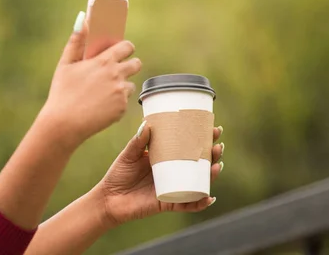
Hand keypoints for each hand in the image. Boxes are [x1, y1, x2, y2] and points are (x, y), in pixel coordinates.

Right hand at [38, 13, 141, 148]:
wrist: (64, 123)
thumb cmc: (62, 92)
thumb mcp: (66, 64)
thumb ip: (76, 41)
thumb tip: (82, 19)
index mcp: (104, 61)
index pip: (127, 46)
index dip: (125, 48)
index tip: (120, 50)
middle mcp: (117, 75)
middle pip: (136, 63)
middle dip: (129, 64)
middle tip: (117, 70)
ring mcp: (121, 93)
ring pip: (130, 84)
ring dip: (121, 85)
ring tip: (103, 92)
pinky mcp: (121, 109)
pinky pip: (124, 101)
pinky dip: (115, 102)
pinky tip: (100, 106)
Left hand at [95, 123, 224, 227]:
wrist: (109, 198)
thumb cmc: (118, 174)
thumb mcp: (128, 154)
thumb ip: (137, 141)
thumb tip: (147, 124)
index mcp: (165, 159)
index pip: (188, 147)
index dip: (202, 139)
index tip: (213, 129)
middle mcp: (172, 173)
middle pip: (198, 164)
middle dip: (212, 155)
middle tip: (218, 146)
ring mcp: (172, 188)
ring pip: (197, 183)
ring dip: (210, 176)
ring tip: (216, 166)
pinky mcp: (168, 203)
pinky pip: (188, 204)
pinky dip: (200, 202)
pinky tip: (209, 197)